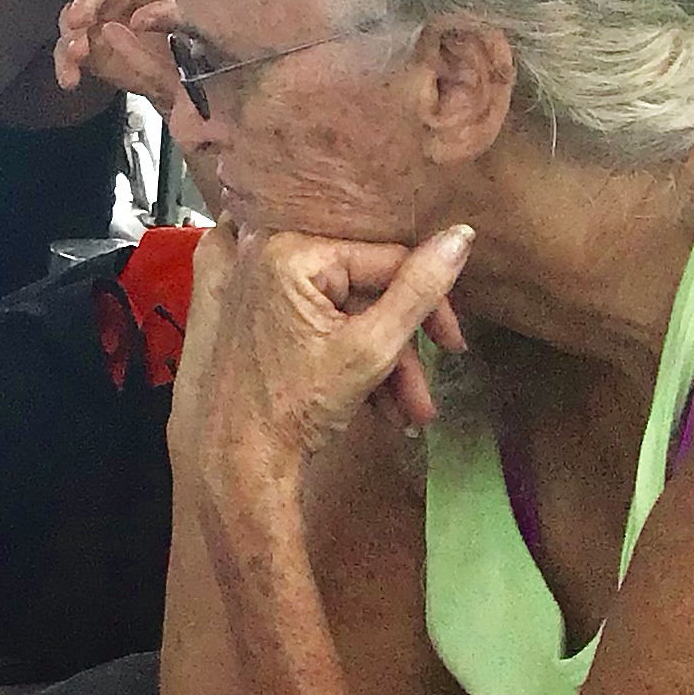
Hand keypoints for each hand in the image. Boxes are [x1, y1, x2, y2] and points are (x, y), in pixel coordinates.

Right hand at [53, 0, 182, 103]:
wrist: (193, 81)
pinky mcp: (91, 50)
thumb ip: (172, 11)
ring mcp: (100, 22)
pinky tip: (70, 78)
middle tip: (80, 20)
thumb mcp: (194, 17)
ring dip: (72, 36)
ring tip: (79, 52)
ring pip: (74, 21)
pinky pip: (69, 54)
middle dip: (84, 3)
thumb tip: (140, 18)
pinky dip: (66, 65)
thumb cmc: (197, 37)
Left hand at [191, 224, 467, 469]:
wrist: (232, 460)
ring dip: (377, 358)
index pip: (387, 259)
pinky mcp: (232, 304)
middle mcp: (259, 248)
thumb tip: (461, 235)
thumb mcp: (373, 348)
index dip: (431, 304)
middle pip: (361, 286)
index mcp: (289, 248)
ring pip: (336, 307)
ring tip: (402, 410)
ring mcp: (240, 276)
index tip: (454, 345)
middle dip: (401, 345)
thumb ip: (421, 289)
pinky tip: (366, 395)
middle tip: (424, 393)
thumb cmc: (296, 407)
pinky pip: (302, 310)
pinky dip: (336, 348)